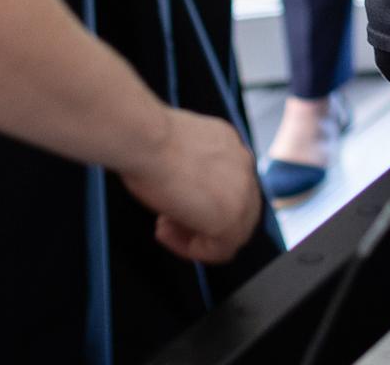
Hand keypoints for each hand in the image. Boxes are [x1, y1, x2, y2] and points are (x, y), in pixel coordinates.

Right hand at [119, 108, 262, 262]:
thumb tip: (184, 189)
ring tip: (164, 229)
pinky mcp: (232, 217)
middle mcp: (243, 165)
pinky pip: (221, 248)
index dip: (199, 202)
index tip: (174, 205)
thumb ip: (191, 168)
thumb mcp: (176, 148)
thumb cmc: (148, 139)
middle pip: (236, 209)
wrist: (146, 139)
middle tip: (169, 222)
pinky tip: (167, 235)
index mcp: (231, 145)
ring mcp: (243, 192)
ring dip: (197, 236)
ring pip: (232, 232)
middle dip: (202, 221)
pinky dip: (194, 250)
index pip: (228, 186)